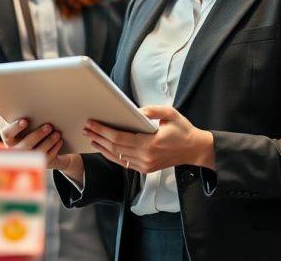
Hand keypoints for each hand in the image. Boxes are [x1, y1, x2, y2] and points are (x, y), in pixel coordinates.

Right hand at [0, 119, 77, 170]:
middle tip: (49, 126)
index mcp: (8, 139)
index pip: (8, 134)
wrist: (33, 143)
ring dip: (48, 142)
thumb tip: (27, 100)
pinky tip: (59, 140)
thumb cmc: (26, 127)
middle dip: (38, 135)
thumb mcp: (21, 122)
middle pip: (25, 145)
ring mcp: (28, 159)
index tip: (25, 121)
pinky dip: (54, 149)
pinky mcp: (39, 163)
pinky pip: (47, 158)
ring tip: (57, 133)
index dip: (15, 127)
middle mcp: (16, 151)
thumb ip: (22, 115)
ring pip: (38, 153)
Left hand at [82, 105, 214, 173]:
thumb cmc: (183, 130)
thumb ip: (152, 110)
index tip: (92, 123)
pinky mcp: (145, 169)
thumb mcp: (170, 114)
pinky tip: (103, 147)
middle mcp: (145, 157)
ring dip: (101, 146)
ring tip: (90, 136)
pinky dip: (111, 155)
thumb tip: (135, 111)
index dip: (103, 130)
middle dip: (98, 136)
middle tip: (86, 127)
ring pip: (117, 157)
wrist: (194, 150)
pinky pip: (123, 162)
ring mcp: (145, 165)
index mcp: (150, 144)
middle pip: (114, 147)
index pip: (119, 138)